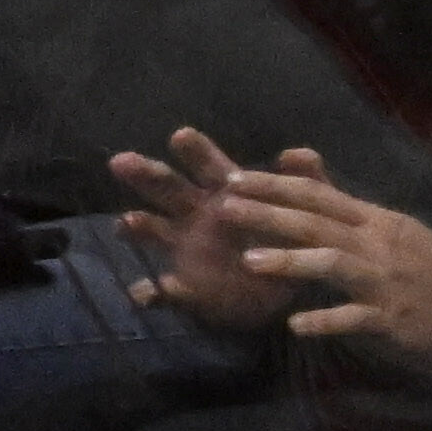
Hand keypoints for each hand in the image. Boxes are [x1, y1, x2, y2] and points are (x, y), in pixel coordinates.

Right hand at [110, 126, 316, 335]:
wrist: (286, 294)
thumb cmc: (288, 245)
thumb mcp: (306, 213)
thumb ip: (309, 182)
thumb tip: (299, 153)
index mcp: (226, 193)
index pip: (207, 165)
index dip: (195, 151)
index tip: (181, 136)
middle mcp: (197, 214)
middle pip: (167, 188)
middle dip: (146, 173)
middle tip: (122, 161)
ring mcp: (185, 249)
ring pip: (153, 230)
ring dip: (137, 225)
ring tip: (125, 223)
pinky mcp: (184, 287)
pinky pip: (162, 292)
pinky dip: (151, 293)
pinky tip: (141, 294)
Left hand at [210, 164, 431, 356]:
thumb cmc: (430, 267)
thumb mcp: (391, 227)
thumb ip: (346, 206)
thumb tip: (305, 178)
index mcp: (375, 219)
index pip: (318, 193)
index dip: (275, 183)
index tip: (235, 177)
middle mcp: (376, 244)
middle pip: (315, 222)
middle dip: (268, 213)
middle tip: (226, 208)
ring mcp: (383, 281)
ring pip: (330, 263)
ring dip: (289, 261)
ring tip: (249, 261)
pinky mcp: (391, 318)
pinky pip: (353, 318)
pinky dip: (324, 320)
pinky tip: (295, 324)